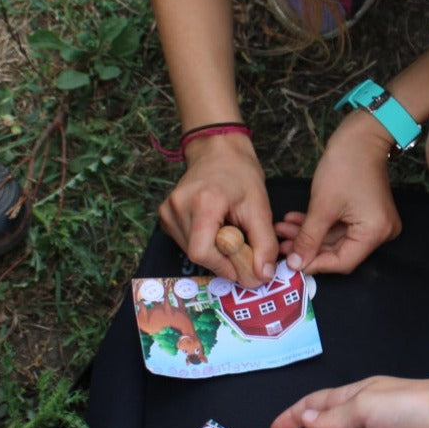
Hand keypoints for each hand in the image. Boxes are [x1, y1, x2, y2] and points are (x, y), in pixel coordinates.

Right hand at [158, 131, 277, 284]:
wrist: (219, 152)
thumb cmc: (241, 175)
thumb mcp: (260, 208)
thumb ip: (264, 243)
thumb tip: (263, 275)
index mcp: (202, 202)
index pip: (202, 252)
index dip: (223, 267)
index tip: (243, 269)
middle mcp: (178, 207)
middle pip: (197, 254)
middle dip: (223, 260)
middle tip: (243, 250)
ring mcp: (167, 211)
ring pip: (190, 251)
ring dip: (214, 252)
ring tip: (230, 233)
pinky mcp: (165, 215)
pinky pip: (185, 242)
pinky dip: (203, 243)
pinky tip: (216, 228)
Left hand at [276, 112, 399, 275]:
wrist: (362, 136)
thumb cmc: (345, 167)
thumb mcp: (323, 206)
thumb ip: (308, 238)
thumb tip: (295, 264)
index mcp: (374, 233)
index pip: (343, 262)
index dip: (314, 263)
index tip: (289, 263)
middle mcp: (380, 233)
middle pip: (339, 251)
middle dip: (308, 247)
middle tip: (280, 245)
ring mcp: (374, 223)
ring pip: (336, 238)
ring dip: (309, 234)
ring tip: (282, 229)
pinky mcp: (366, 213)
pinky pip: (340, 226)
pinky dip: (319, 224)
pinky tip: (294, 220)